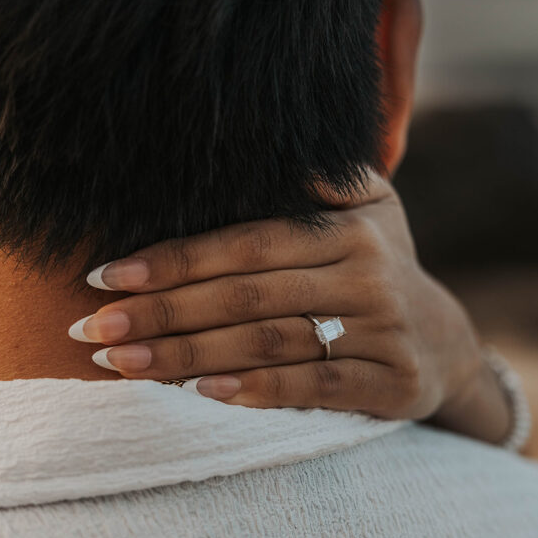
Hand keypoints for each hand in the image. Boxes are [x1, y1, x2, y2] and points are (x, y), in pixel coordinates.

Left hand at [70, 174, 510, 436]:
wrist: (445, 342)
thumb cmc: (376, 268)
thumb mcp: (366, 208)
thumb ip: (317, 180)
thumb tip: (248, 145)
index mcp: (350, 227)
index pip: (248, 242)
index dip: (174, 259)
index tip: (106, 277)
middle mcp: (369, 274)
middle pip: (248, 295)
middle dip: (162, 312)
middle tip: (91, 328)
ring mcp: (385, 331)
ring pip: (271, 342)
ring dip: (189, 355)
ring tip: (122, 364)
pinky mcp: (392, 383)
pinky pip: (316, 387)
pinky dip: (258, 390)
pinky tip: (203, 393)